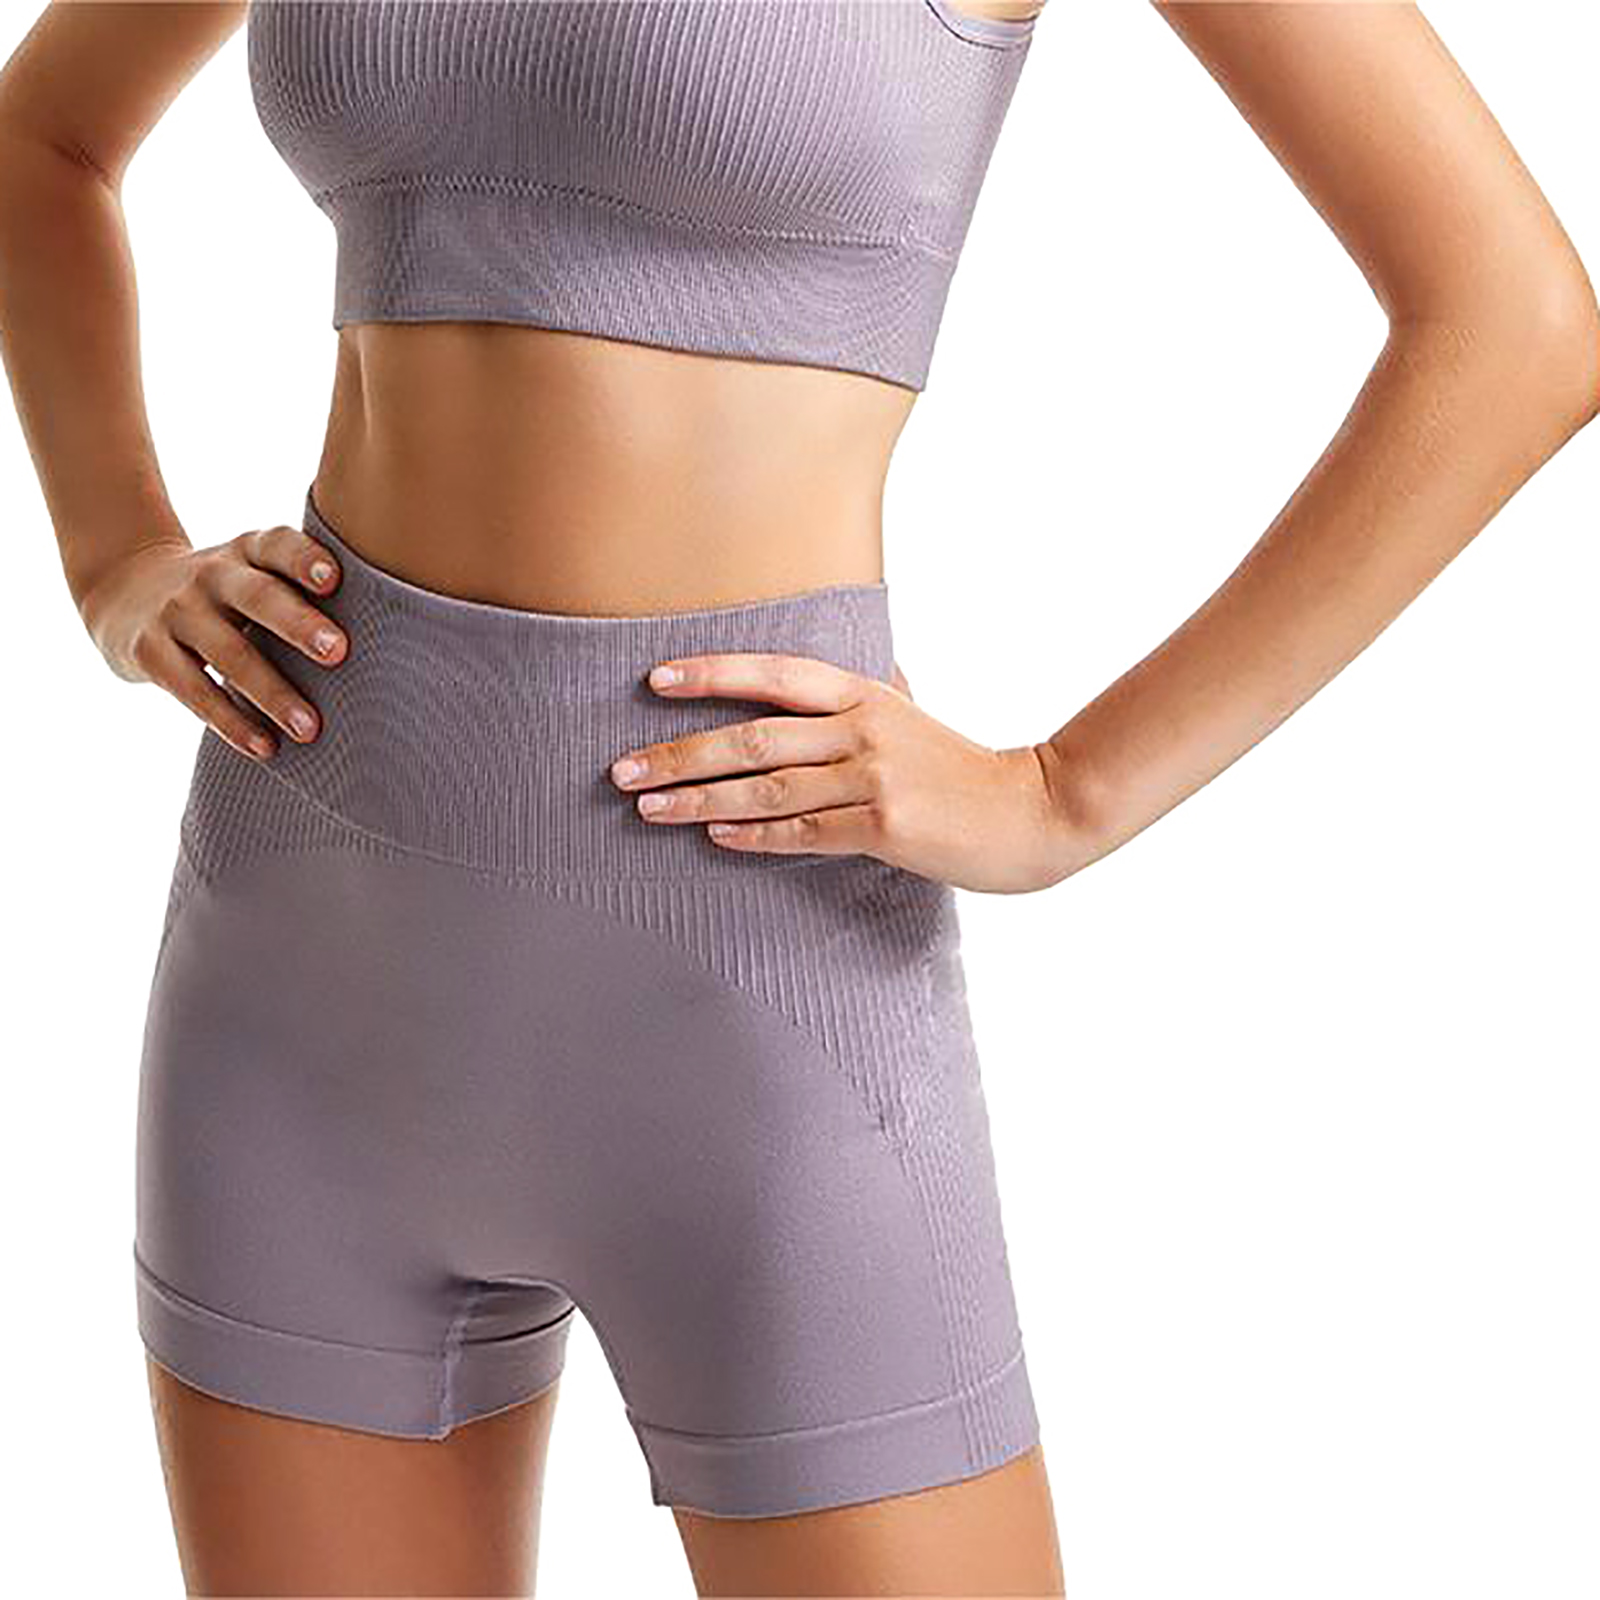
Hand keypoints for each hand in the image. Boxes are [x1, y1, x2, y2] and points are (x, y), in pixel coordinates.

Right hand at [77, 524, 347, 761]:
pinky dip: (230, 722)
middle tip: (338, 652)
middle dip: (297, 624)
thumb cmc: (223, 592)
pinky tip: (264, 747)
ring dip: (271, 693)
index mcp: (246, 552)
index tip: (335, 578)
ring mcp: (177, 612)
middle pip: (257, 597)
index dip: (304, 558)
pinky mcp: (148, 651)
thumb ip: (300, 590)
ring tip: (310, 728)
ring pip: (228, 653)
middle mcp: (211, 575)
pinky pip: (193, 690)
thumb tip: (392, 636)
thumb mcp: (252, 572)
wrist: (124, 590)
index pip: (277, 546)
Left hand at [608, 652, 1083, 893]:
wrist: (1033, 813)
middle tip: (620, 769)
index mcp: (864, 695)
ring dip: (698, 797)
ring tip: (646, 806)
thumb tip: (835, 680)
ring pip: (766, 787)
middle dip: (680, 751)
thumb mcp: (914, 717)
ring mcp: (873, 779)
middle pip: (753, 735)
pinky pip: (802, 833)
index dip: (713, 673)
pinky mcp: (884, 828)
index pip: (774, 674)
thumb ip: (869, 698)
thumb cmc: (965, 770)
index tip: (654, 681)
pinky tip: (712, 835)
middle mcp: (862, 730)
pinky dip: (753, 834)